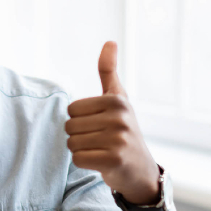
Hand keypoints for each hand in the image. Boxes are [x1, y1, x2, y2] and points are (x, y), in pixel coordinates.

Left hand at [65, 41, 159, 205]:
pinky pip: (77, 159)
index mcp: (116, 100)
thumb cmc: (123, 130)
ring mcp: (118, 140)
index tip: (99, 125)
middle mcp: (119, 118)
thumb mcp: (118, 99)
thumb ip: (109, 71)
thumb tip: (109, 41)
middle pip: (69, 126)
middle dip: (79, 136)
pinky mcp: (113, 160)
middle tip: (99, 141)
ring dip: (82, 150)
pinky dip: (84, 163)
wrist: (140, 169)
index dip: (80, 120)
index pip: (71, 109)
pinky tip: (101, 162)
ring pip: (72, 143)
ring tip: (101, 150)